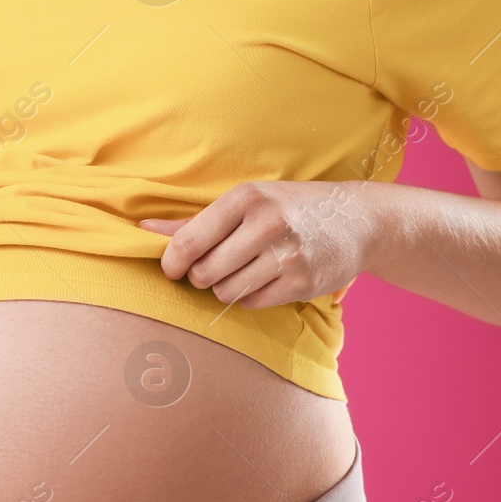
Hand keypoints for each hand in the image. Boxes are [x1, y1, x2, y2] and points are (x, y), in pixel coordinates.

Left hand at [137, 180, 366, 309]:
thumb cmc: (290, 208)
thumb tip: (142, 230)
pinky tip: (262, 280)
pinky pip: (252, 303)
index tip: (172, 268)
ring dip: (224, 288)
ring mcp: (287, 255)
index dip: (172, 262)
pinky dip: (249, 297)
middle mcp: (267, 223)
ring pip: (226, 291)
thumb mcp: (245, 202)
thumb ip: (193, 221)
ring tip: (240, 271)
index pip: (190, 240)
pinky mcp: (302, 282)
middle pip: (205, 271)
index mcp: (246, 198)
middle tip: (211, 268)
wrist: (358, 220)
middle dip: (200, 276)